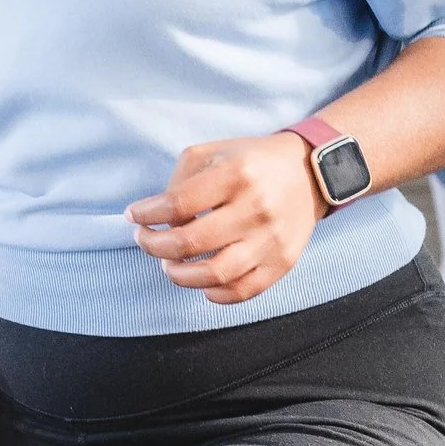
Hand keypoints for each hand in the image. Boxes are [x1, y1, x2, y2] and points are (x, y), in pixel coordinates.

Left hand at [129, 133, 319, 301]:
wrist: (310, 172)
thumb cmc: (253, 161)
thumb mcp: (214, 151)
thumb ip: (181, 179)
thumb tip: (160, 218)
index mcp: (236, 174)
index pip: (178, 204)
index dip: (147, 215)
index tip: (134, 216)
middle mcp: (256, 208)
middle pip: (191, 242)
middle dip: (155, 246)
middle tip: (145, 241)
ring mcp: (271, 240)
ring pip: (215, 274)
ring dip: (179, 275)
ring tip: (168, 265)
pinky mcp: (283, 262)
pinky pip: (242, 291)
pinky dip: (214, 294)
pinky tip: (201, 282)